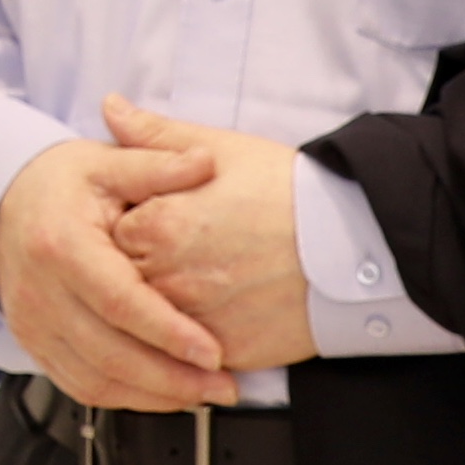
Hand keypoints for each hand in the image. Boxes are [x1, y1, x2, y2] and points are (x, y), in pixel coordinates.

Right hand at [0, 131, 233, 409]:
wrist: (2, 202)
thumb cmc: (61, 184)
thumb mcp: (106, 163)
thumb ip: (156, 166)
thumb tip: (206, 162)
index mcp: (60, 245)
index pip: (118, 301)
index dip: (167, 332)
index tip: (213, 351)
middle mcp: (40, 292)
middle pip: (109, 352)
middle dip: (171, 378)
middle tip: (224, 386)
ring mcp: (33, 324)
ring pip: (95, 380)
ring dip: (153, 396)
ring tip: (204, 393)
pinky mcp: (33, 345)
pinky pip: (80, 386)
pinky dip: (126, 398)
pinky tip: (164, 394)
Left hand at [100, 98, 319, 373]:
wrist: (355, 242)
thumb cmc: (289, 192)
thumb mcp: (220, 149)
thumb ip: (155, 135)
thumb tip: (110, 108)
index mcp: (161, 224)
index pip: (109, 234)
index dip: (126, 229)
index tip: (146, 226)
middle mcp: (171, 276)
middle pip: (124, 281)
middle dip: (136, 271)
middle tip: (171, 259)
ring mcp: (197, 319)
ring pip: (151, 324)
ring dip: (157, 311)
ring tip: (190, 290)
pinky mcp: (226, 352)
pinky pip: (187, 355)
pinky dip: (189, 343)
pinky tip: (208, 322)